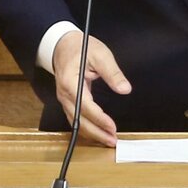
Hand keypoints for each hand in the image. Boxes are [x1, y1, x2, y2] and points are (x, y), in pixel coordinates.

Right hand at [52, 31, 131, 146]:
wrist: (62, 46)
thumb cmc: (81, 48)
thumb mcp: (100, 55)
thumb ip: (113, 73)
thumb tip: (125, 89)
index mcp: (71, 82)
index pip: (85, 106)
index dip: (99, 118)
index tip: (112, 127)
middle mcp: (64, 94)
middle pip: (79, 120)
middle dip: (96, 132)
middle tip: (112, 140)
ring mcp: (64, 100)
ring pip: (76, 123)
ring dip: (92, 133)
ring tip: (108, 140)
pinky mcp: (67, 102)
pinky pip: (75, 119)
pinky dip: (86, 128)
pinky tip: (97, 133)